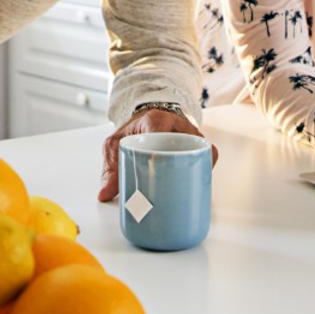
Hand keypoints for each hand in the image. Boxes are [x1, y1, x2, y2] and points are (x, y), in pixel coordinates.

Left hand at [97, 107, 217, 201]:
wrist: (150, 120)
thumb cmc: (134, 131)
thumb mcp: (116, 144)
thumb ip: (111, 167)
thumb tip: (106, 194)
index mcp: (155, 119)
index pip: (158, 130)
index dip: (158, 151)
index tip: (153, 169)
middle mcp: (177, 125)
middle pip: (184, 145)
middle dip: (177, 168)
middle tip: (164, 190)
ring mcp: (191, 134)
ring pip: (200, 152)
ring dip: (192, 172)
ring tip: (180, 192)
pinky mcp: (200, 144)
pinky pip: (208, 157)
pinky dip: (203, 170)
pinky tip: (193, 186)